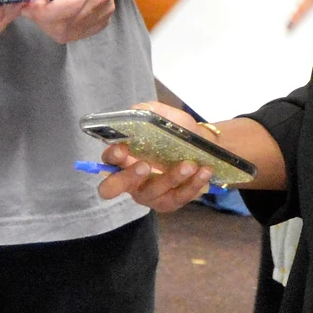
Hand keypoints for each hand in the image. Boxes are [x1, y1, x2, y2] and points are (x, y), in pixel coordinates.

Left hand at [0, 0, 114, 42]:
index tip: (28, 4)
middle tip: (33, 2)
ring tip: (44, 4)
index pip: (70, 4)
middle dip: (42, 18)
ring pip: (68, 33)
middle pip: (66, 23)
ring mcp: (105, 9)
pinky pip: (74, 35)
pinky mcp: (103, 19)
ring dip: (48, 24)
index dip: (44, 11)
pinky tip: (56, 10)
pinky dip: (59, 27)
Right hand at [95, 101, 215, 210]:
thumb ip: (151, 110)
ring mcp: (149, 194)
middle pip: (113, 188)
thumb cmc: (177, 133)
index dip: (111, 156)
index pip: (108, 160)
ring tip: (189, 165)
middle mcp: (131, 180)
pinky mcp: (169, 203)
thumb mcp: (166, 116)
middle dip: (127, 177)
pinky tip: (203, 171)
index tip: (122, 148)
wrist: (204, 148)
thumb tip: (136, 110)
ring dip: (171, 178)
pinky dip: (193, 184)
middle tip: (145, 165)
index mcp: (125, 159)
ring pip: (153, 191)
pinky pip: (179, 197)